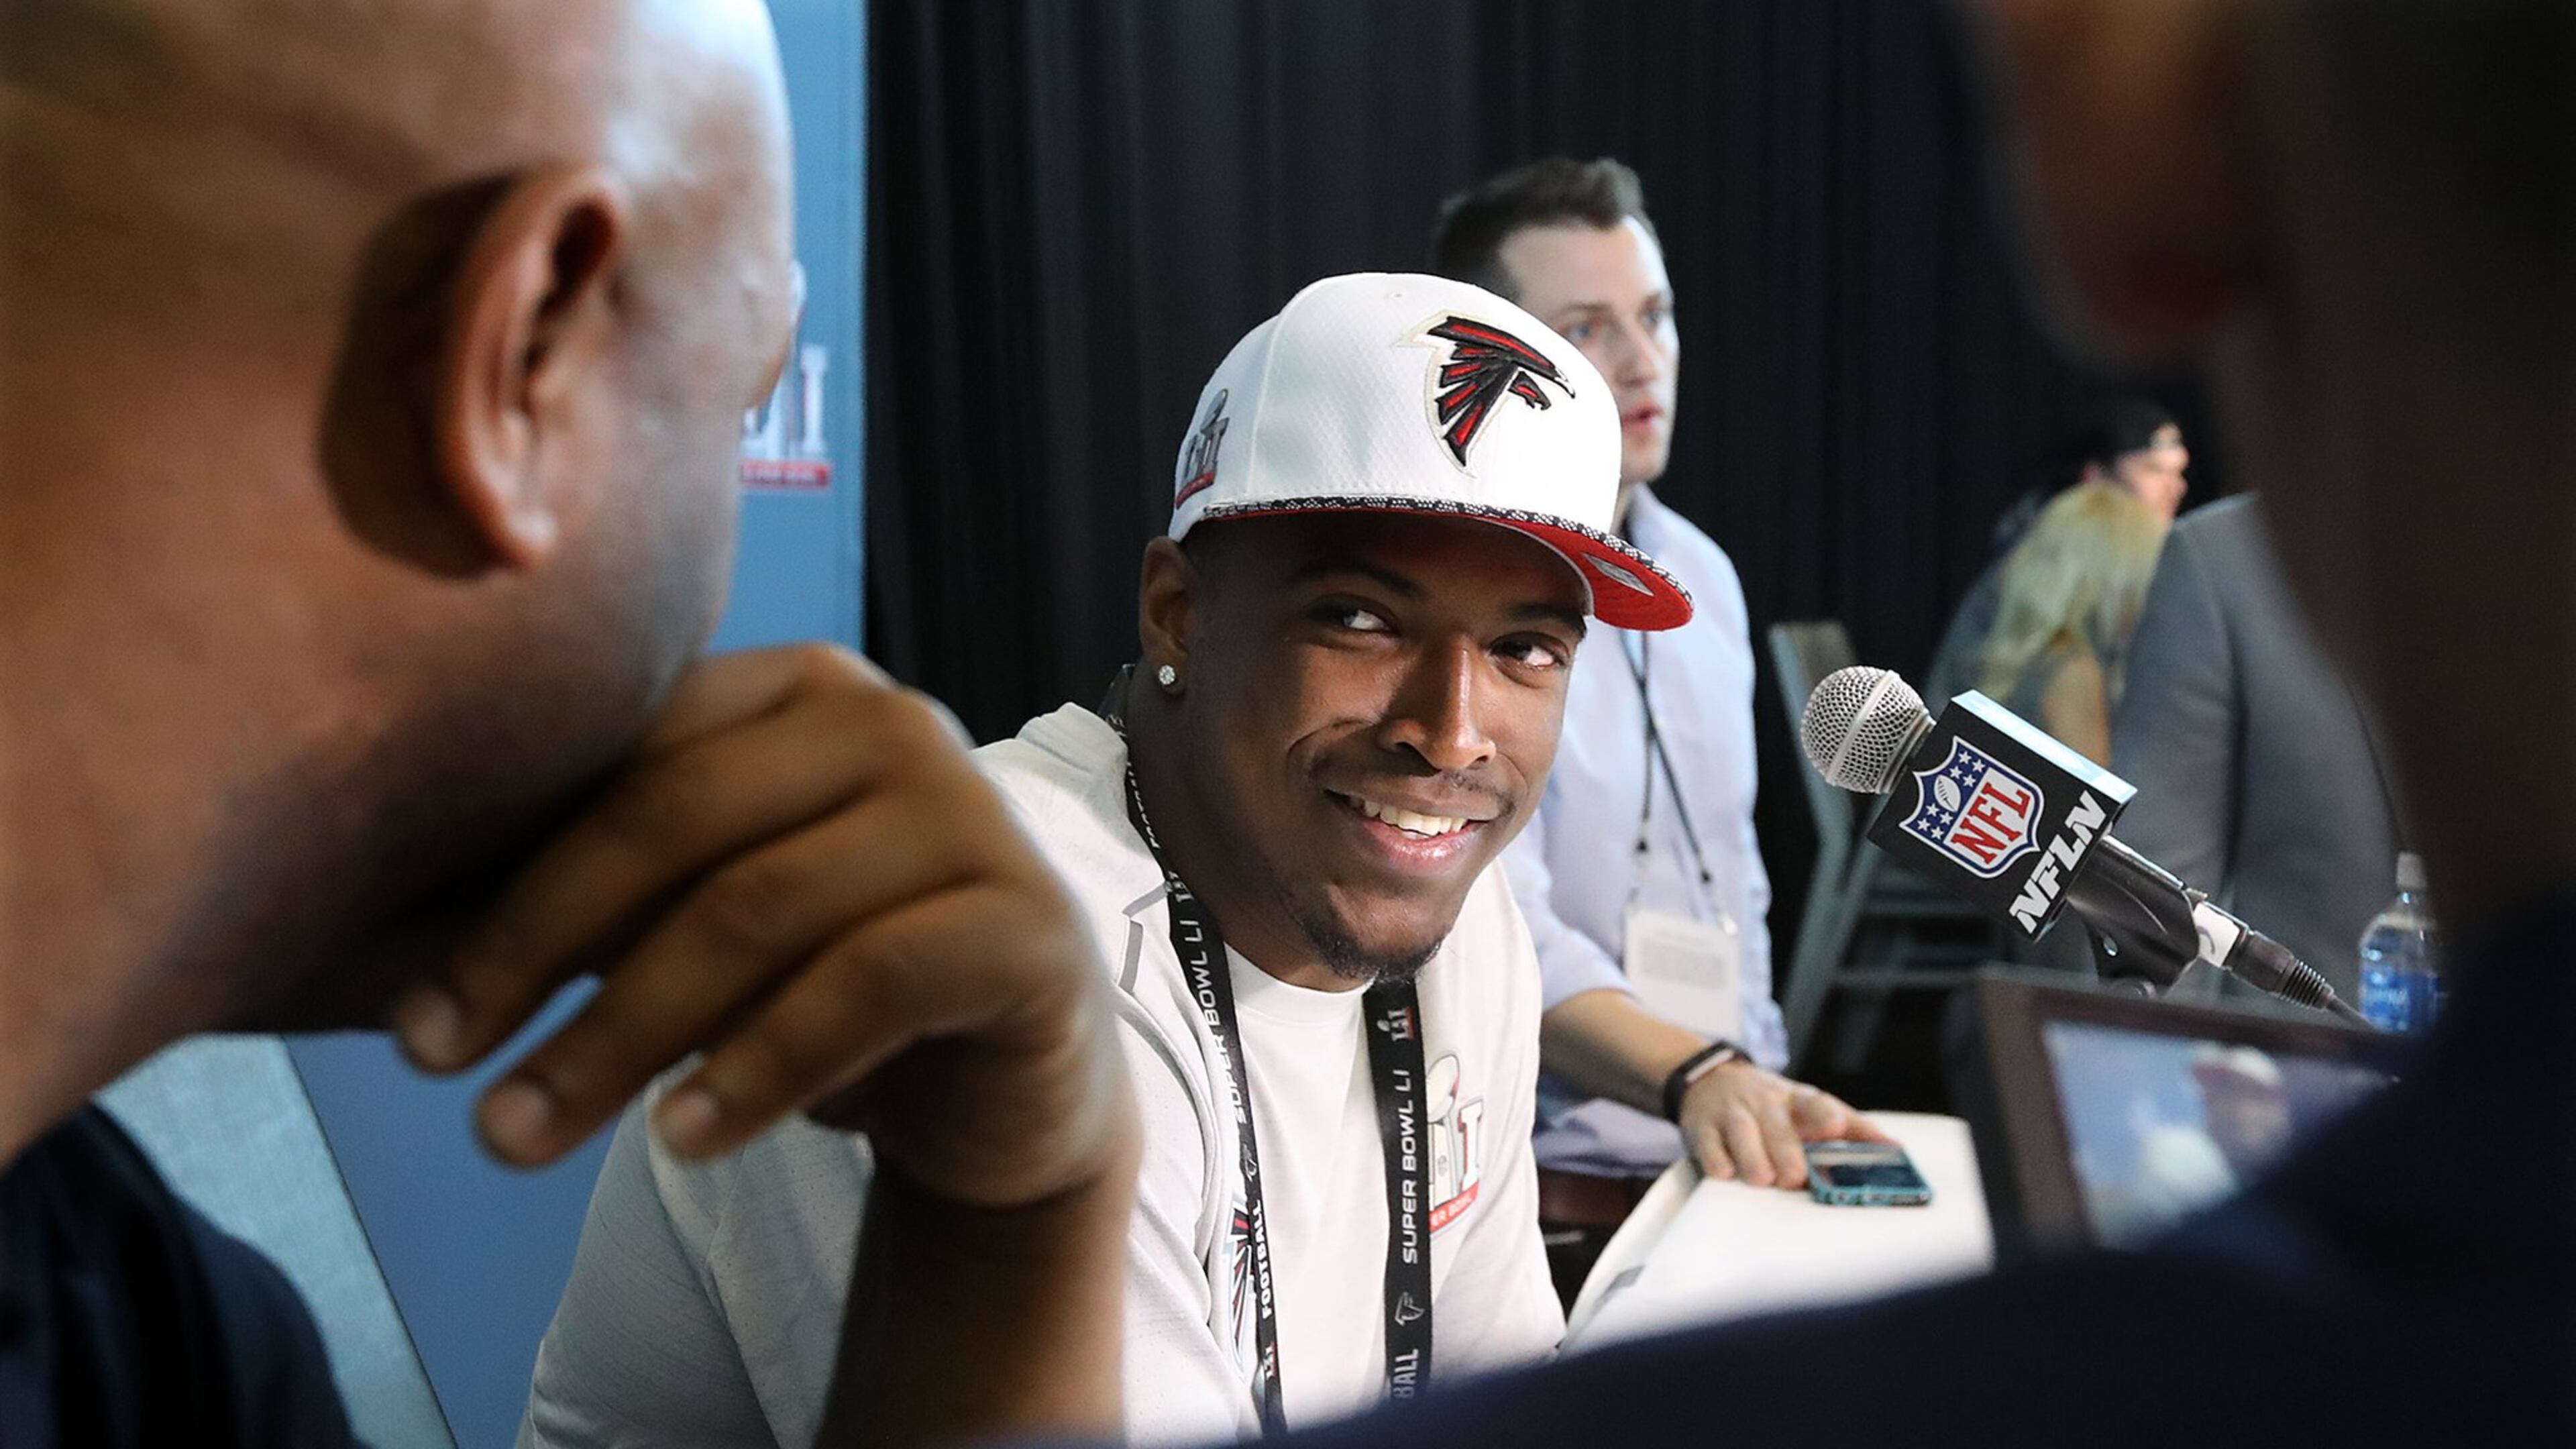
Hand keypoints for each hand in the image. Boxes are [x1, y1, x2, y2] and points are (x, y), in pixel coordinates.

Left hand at [388, 643, 1134, 1211]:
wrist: (1012, 1078)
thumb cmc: (831, 980)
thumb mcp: (701, 924)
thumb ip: (589, 901)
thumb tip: (376, 936)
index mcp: (799, 686)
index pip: (625, 759)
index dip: (499, 880)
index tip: (408, 1015)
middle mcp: (893, 721)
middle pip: (675, 821)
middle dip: (534, 953)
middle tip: (435, 1071)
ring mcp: (972, 814)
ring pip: (756, 910)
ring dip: (618, 1036)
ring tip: (521, 1134)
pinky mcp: (1026, 923)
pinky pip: (865, 985)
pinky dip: (755, 1067)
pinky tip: (679, 1141)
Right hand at [1679, 1060, 1886, 1188]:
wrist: (1710, 1081)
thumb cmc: (1773, 1106)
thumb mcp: (1811, 1106)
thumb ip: (1854, 1128)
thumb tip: (1896, 1149)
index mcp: (1797, 1099)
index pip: (1814, 1103)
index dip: (1824, 1115)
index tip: (1834, 1127)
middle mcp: (1765, 1103)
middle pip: (1777, 1126)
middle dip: (1785, 1153)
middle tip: (1793, 1177)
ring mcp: (1732, 1114)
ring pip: (1742, 1134)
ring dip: (1753, 1160)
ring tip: (1763, 1180)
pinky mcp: (1702, 1128)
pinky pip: (1708, 1147)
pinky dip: (1717, 1162)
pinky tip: (1725, 1173)